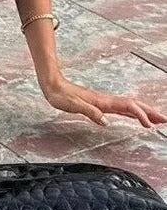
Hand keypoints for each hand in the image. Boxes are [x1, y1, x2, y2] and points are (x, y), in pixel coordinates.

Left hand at [41, 75, 166, 128]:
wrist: (52, 84)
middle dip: (150, 112)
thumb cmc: (60, 95)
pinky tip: (136, 117)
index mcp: (103, 101)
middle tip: (164, 120)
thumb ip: (89, 112)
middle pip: (134, 105)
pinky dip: (132, 112)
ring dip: (144, 112)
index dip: (140, 115)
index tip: (149, 125)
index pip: (128, 107)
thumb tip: (106, 122)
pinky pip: (121, 108)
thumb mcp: (72, 105)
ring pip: (129, 106)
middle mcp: (106, 100)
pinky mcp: (100, 104)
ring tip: (157, 119)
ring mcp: (104, 102)